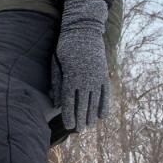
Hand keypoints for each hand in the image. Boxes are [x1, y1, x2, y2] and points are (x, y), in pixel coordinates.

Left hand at [51, 0, 110, 131]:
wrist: (84, 31)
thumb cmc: (65, 47)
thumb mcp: (57, 64)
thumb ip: (57, 83)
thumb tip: (56, 102)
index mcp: (71, 77)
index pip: (69, 101)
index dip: (69, 114)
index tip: (69, 126)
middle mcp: (85, 79)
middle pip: (83, 104)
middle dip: (81, 118)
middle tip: (80, 131)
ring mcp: (96, 77)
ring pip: (94, 100)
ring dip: (92, 114)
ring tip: (90, 126)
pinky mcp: (104, 74)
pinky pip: (105, 93)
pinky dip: (104, 104)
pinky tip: (103, 116)